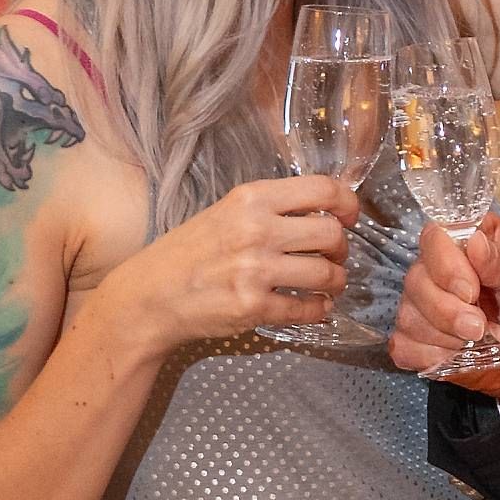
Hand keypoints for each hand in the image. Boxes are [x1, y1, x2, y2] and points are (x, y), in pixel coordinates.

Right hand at [100, 174, 358, 348]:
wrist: (149, 296)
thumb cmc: (187, 253)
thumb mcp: (225, 212)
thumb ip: (269, 208)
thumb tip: (323, 211)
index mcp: (251, 198)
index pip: (323, 190)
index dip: (348, 204)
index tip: (350, 217)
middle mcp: (257, 229)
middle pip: (332, 234)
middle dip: (342, 249)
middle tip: (335, 257)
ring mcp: (256, 270)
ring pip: (327, 273)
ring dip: (336, 281)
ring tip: (328, 284)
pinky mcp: (254, 306)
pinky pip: (307, 308)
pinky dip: (319, 309)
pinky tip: (314, 307)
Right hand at [393, 212, 499, 383]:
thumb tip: (473, 243)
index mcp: (471, 242)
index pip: (435, 240)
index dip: (446, 267)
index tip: (471, 290)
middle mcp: (444, 271)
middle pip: (416, 281)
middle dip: (446, 311)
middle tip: (480, 326)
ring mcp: (432, 307)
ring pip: (408, 316)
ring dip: (445, 336)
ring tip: (483, 340)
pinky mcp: (428, 341)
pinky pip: (405, 346)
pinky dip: (430, 355)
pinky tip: (458, 355)